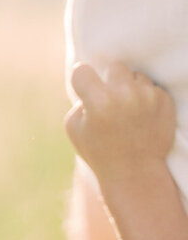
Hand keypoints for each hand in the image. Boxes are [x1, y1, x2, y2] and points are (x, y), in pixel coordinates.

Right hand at [65, 62, 175, 204]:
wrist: (134, 172)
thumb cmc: (99, 152)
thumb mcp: (74, 130)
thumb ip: (79, 102)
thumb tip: (90, 86)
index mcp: (98, 101)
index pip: (82, 70)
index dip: (81, 80)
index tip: (85, 88)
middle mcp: (124, 94)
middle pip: (115, 67)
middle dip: (111, 81)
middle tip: (110, 102)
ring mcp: (147, 95)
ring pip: (136, 76)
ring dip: (131, 89)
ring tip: (127, 112)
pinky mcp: (164, 100)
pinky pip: (152, 88)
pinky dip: (146, 99)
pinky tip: (141, 118)